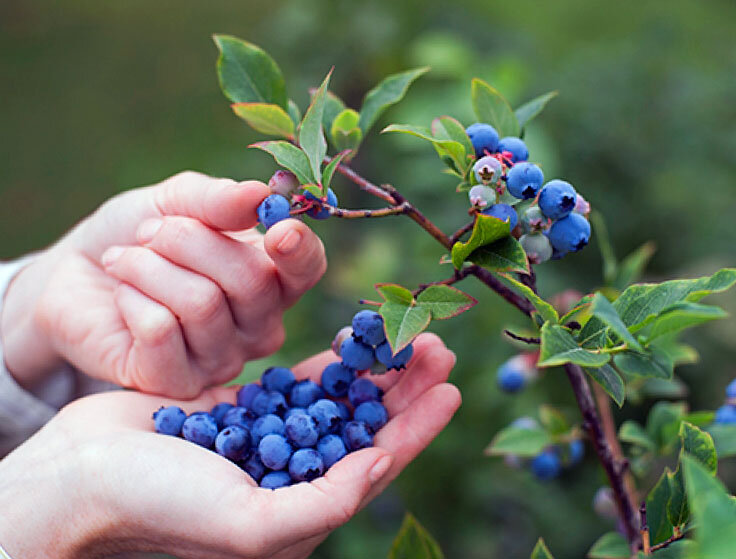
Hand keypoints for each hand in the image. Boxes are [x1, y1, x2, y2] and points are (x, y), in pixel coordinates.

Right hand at [0, 334, 458, 558]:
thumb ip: (322, 504)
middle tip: (437, 346)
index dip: (417, 428)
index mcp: (301, 511)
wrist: (82, 475)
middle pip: (365, 426)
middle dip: (404, 388)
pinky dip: (328, 362)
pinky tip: (353, 339)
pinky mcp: (243, 409)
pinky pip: (297, 382)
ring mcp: (269, 439)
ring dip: (373, 368)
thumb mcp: (249, 525)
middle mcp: (292, 476)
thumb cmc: (160, 509)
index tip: (451, 389)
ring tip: (406, 334)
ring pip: (337, 399)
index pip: (376, 465)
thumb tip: (381, 467)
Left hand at [1, 171, 326, 396]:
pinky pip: (161, 330)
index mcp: (271, 279)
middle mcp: (257, 326)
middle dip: (188, 240)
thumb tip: (261, 195)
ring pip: (201, 303)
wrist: (75, 276)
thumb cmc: (138, 237)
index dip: (300, 251)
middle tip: (149, 233)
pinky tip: (123, 298)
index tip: (278, 229)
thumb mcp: (175, 202)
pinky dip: (132, 298)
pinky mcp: (177, 383)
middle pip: (251, 280)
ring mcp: (222, 360)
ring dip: (149, 266)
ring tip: (125, 261)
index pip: (307, 270)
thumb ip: (218, 200)